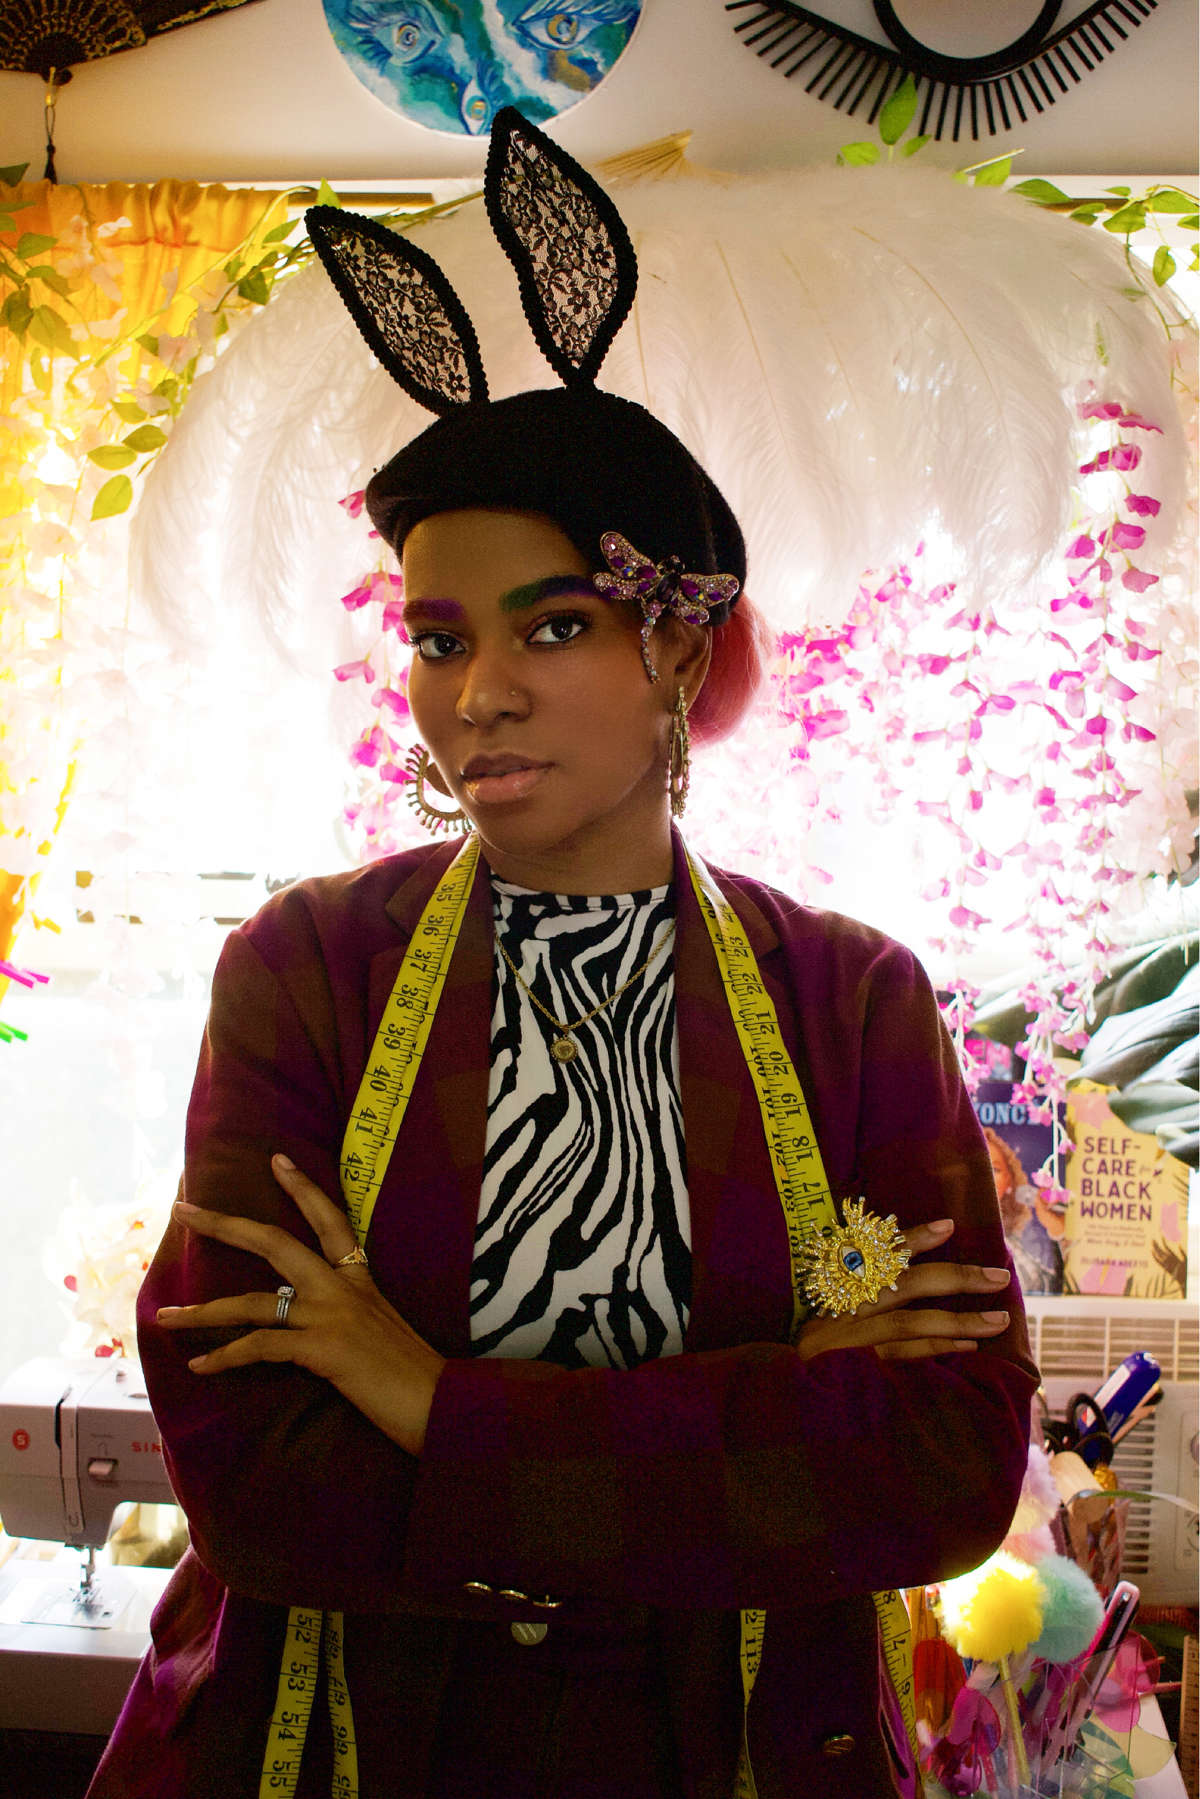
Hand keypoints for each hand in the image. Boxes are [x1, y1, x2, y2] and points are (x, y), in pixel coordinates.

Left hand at [156, 1155, 444, 1454]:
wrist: (440, 1402)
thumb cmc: (414, 1376)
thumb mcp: (380, 1331)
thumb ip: (348, 1318)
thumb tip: (308, 1327)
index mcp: (360, 1279)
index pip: (330, 1221)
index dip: (303, 1189)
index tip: (277, 1160)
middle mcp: (343, 1288)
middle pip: (275, 1241)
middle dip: (225, 1225)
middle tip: (184, 1210)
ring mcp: (332, 1315)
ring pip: (252, 1301)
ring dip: (202, 1310)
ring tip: (165, 1316)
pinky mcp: (323, 1348)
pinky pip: (260, 1345)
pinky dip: (225, 1356)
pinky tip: (200, 1365)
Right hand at [794, 1218, 1011, 1362]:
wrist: (771, 1405)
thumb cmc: (803, 1361)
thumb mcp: (822, 1324)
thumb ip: (856, 1304)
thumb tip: (905, 1283)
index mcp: (832, 1290)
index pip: (873, 1255)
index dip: (910, 1239)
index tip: (948, 1225)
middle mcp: (839, 1310)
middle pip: (903, 1284)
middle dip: (955, 1277)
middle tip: (998, 1276)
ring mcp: (845, 1341)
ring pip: (909, 1321)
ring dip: (958, 1319)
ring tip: (998, 1319)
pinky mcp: (851, 1370)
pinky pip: (902, 1356)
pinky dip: (935, 1348)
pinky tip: (968, 1347)